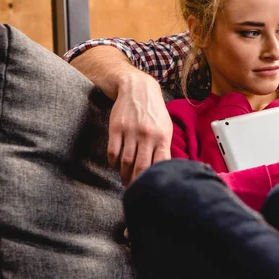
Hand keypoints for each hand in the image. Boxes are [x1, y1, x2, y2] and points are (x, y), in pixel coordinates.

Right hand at [107, 72, 172, 186]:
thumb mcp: (165, 127)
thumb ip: (164, 147)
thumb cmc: (154, 111)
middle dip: (138, 181)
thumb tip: (164, 169)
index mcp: (162, 136)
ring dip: (124, 175)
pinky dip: (114, 163)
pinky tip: (116, 166)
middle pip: (141, 166)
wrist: (138, 88)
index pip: (160, 163)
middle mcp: (147, 135)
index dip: (155, 178)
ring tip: (125, 181)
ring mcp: (130, 132)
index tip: (152, 186)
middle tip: (135, 189)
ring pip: (126, 162)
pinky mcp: (116, 128)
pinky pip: (113, 152)